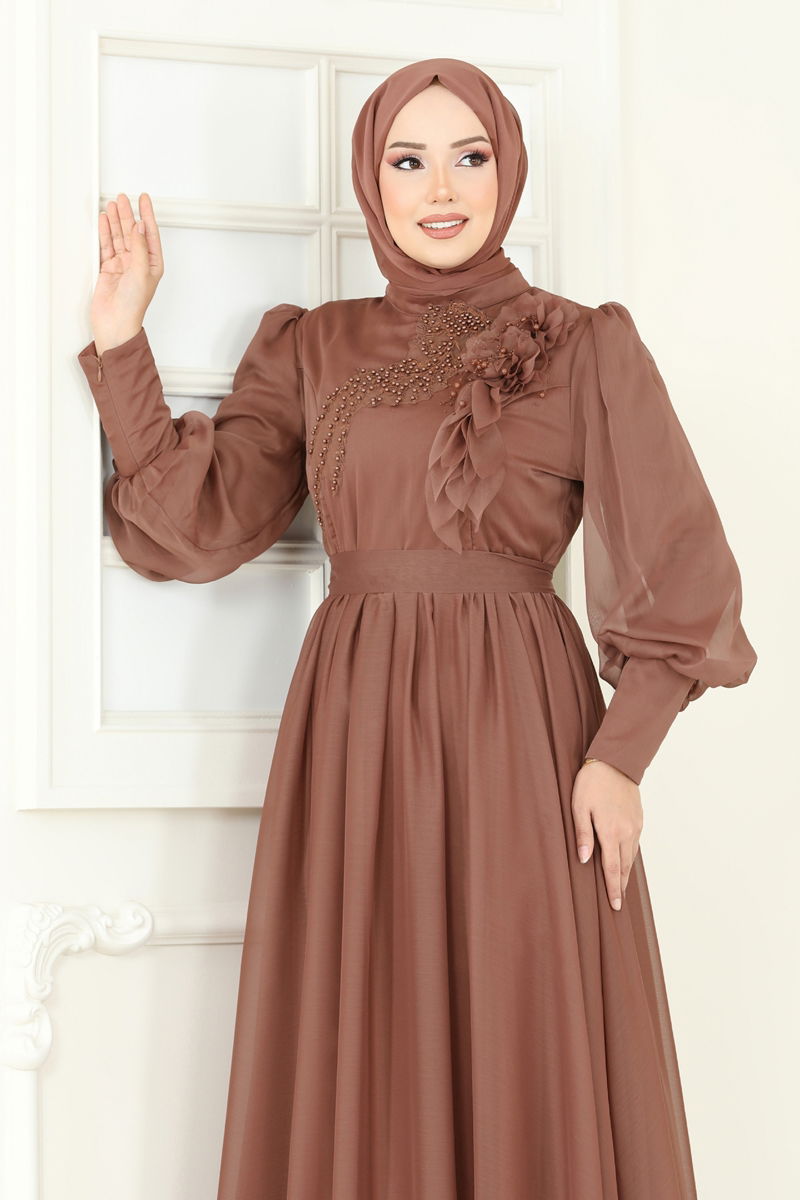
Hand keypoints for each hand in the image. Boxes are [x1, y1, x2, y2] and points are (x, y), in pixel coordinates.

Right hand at [90, 192, 163, 353]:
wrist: (115, 323)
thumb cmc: (133, 306)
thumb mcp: (141, 273)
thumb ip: (139, 248)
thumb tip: (139, 227)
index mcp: (152, 264)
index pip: (150, 234)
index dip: (147, 215)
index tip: (144, 198)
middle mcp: (138, 263)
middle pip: (132, 232)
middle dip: (128, 214)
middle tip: (124, 198)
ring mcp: (123, 265)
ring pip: (118, 237)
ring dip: (115, 221)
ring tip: (112, 204)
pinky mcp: (108, 269)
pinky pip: (106, 246)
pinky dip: (104, 233)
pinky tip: (103, 221)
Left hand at [571, 759, 642, 910]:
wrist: (615, 762)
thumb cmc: (591, 783)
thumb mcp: (579, 808)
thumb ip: (583, 835)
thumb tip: (585, 860)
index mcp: (611, 832)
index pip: (613, 868)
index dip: (613, 888)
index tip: (615, 905)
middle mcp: (627, 832)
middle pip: (625, 867)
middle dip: (621, 886)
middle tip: (618, 904)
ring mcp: (635, 826)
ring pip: (632, 856)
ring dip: (627, 873)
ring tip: (622, 888)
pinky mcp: (639, 819)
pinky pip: (635, 844)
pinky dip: (631, 857)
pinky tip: (626, 861)